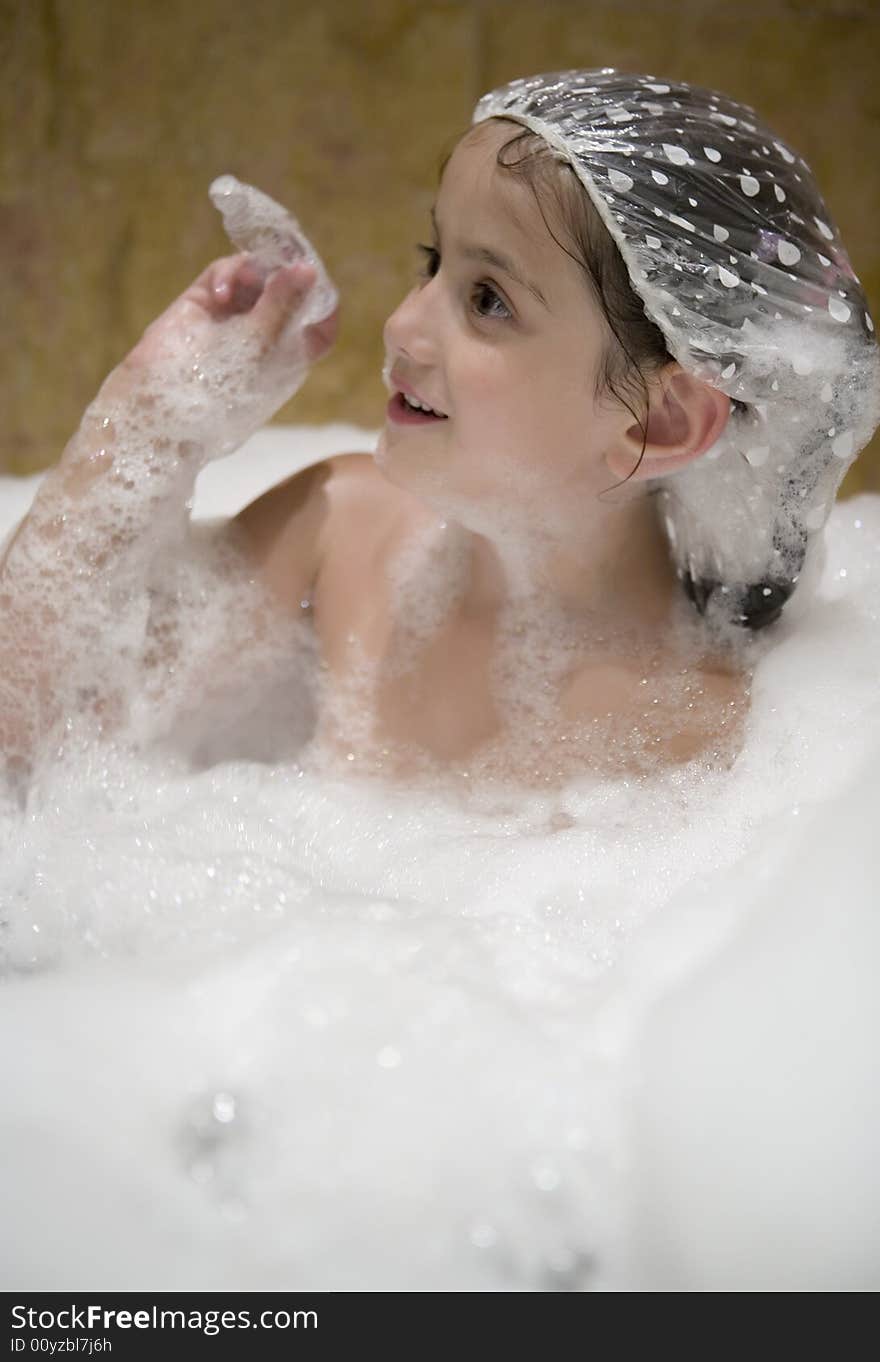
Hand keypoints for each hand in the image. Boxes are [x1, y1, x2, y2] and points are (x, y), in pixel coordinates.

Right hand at [100, 253, 339, 456]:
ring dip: (256, 270)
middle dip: (288, 271)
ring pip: (256, 277)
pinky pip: (225, 275)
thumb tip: (308, 270)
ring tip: (248, 276)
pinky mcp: (204, 304)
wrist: (161, 407)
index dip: (323, 300)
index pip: (318, 325)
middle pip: (288, 292)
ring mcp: (233, 319)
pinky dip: (228, 274)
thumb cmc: (221, 389)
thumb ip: (284, 304)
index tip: (316, 277)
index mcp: (288, 358)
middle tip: (286, 250)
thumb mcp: (262, 347)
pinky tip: (222, 290)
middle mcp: (264, 337)